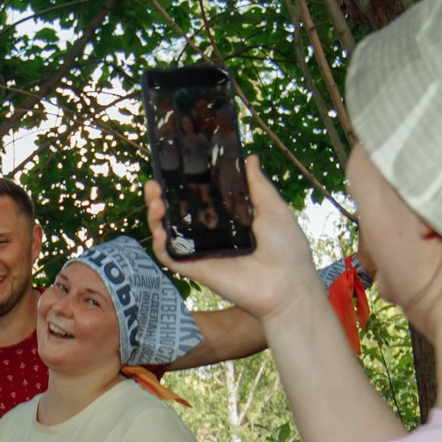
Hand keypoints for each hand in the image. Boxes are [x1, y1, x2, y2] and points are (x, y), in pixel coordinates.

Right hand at [146, 155, 322, 323]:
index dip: (183, 186)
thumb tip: (250, 157)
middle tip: (154, 183)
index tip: (173, 169)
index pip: (198, 200)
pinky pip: (171, 258)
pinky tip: (161, 230)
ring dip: (155, 217)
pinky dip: (160, 245)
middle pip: (177, 215)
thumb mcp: (273, 208)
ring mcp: (202, 253)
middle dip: (161, 198)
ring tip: (154, 200)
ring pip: (169, 234)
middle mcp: (211, 235)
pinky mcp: (196, 270)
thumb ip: (257, 185)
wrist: (288, 284)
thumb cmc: (287, 248)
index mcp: (229, 220)